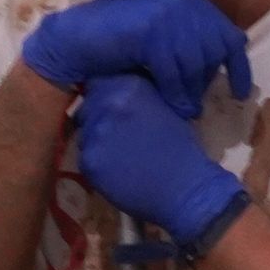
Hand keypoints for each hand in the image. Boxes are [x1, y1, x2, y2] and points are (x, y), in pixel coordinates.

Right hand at [20, 0, 252, 116]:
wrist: (78, 37)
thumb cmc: (119, 41)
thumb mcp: (161, 37)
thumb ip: (189, 43)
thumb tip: (218, 65)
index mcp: (192, 2)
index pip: (230, 36)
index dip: (238, 67)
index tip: (241, 94)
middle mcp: (185, 4)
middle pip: (214, 51)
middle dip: (206, 82)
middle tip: (195, 105)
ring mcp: (167, 15)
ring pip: (195, 62)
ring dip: (192, 92)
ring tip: (186, 111)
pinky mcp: (151, 32)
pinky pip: (174, 70)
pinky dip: (176, 91)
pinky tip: (174, 105)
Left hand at [76, 73, 251, 251]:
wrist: (184, 188)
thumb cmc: (182, 149)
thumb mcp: (165, 108)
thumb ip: (138, 98)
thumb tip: (118, 94)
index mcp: (129, 86)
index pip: (99, 82)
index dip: (103, 95)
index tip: (111, 108)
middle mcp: (108, 104)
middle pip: (87, 107)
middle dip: (97, 118)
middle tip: (117, 136)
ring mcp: (95, 132)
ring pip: (84, 134)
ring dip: (96, 142)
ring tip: (120, 157)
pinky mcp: (89, 160)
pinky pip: (85, 159)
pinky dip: (98, 165)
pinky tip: (118, 172)